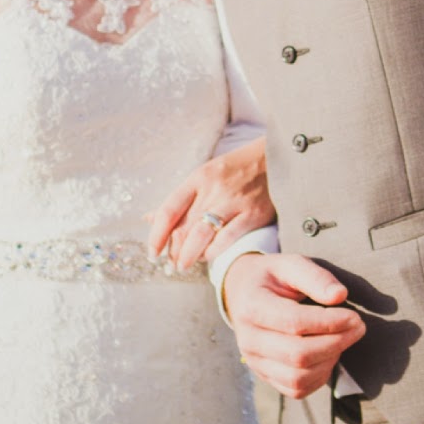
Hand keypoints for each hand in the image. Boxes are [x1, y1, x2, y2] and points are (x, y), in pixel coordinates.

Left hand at [146, 139, 274, 270]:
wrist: (275, 159)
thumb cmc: (236, 170)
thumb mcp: (204, 175)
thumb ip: (180, 199)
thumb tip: (149, 218)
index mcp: (198, 178)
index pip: (168, 209)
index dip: (156, 234)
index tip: (153, 252)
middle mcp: (212, 189)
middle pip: (184, 226)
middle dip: (174, 250)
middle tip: (172, 263)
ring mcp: (233, 201)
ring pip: (201, 235)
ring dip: (189, 255)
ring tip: (184, 265)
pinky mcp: (252, 214)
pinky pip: (227, 239)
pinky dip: (213, 252)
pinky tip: (208, 257)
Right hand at [226, 251, 365, 397]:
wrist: (244, 294)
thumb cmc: (272, 278)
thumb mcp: (290, 264)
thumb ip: (315, 276)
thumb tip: (340, 295)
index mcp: (252, 307)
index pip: (294, 322)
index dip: (329, 322)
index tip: (354, 316)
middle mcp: (248, 340)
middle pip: (298, 354)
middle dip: (336, 343)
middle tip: (358, 327)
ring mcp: (254, 362)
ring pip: (298, 378)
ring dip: (330, 361)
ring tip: (342, 339)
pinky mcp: (265, 376)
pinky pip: (297, 389)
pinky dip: (320, 376)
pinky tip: (329, 354)